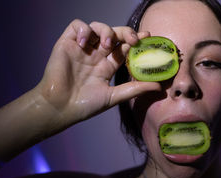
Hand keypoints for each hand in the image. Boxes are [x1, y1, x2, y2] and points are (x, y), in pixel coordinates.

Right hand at [37, 19, 160, 127]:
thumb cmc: (85, 105)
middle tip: (132, 39)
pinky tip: (85, 43)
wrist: (61, 108)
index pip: (124, 48)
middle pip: (114, 34)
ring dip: (105, 31)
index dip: (135, 41)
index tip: (147, 38)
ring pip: (97, 26)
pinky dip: (83, 29)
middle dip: (125, 32)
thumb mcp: (114, 96)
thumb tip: (159, 86)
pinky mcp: (67, 43)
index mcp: (107, 66)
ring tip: (106, 44)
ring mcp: (82, 48)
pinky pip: (76, 25)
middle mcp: (96, 55)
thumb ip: (135, 89)